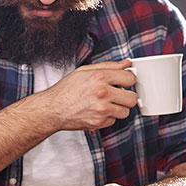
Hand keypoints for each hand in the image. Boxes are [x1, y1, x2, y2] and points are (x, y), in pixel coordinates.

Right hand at [17, 60, 136, 131]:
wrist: (53, 109)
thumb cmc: (66, 90)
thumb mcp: (85, 71)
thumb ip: (108, 66)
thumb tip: (126, 63)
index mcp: (100, 77)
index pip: (130, 78)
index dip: (127, 79)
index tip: (123, 81)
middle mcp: (102, 93)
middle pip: (132, 98)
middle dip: (127, 96)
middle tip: (118, 95)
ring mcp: (101, 110)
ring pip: (125, 112)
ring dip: (118, 108)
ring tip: (106, 104)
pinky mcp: (99, 122)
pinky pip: (114, 121)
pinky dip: (108, 117)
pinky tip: (98, 111)